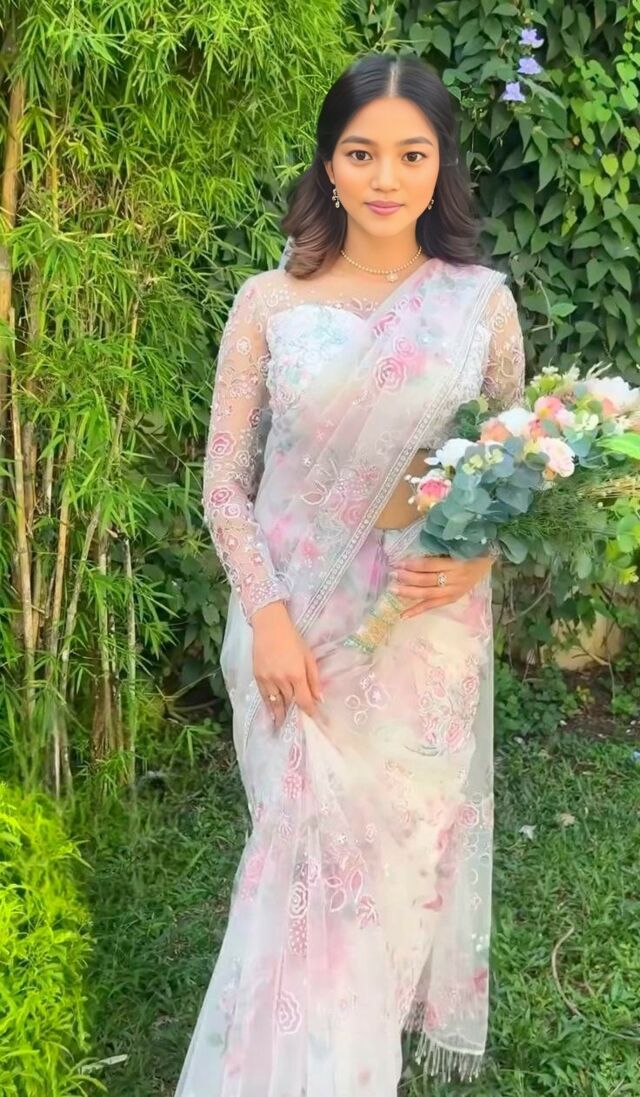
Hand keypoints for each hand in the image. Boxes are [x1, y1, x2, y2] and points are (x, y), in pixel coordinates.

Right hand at [251, 601, 324, 729]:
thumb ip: (314, 679)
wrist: (269, 626)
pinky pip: (264, 696)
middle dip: (294, 716)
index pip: (304, 701)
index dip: (309, 712)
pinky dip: (269, 706)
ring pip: (275, 703)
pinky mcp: (257, 677)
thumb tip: (319, 698)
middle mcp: (281, 680)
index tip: (314, 720)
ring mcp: (267, 679)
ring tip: (283, 726)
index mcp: (296, 674)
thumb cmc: (292, 639)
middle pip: (289, 704)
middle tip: (298, 729)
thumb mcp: (308, 656)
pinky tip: (272, 713)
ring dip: (280, 715)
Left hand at [388, 554, 492, 619]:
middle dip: (408, 578)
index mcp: (456, 562)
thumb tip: (414, 551)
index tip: (398, 562)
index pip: (430, 566)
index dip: (413, 565)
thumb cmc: (470, 547)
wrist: (489, 556)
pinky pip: (433, 605)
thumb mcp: (457, 544)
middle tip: (392, 575)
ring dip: (409, 592)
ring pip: (428, 594)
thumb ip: (438, 549)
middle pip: (427, 580)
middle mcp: (455, 578)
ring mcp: (454, 590)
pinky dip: (418, 610)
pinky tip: (404, 615)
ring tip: (394, 590)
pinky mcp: (453, 598)